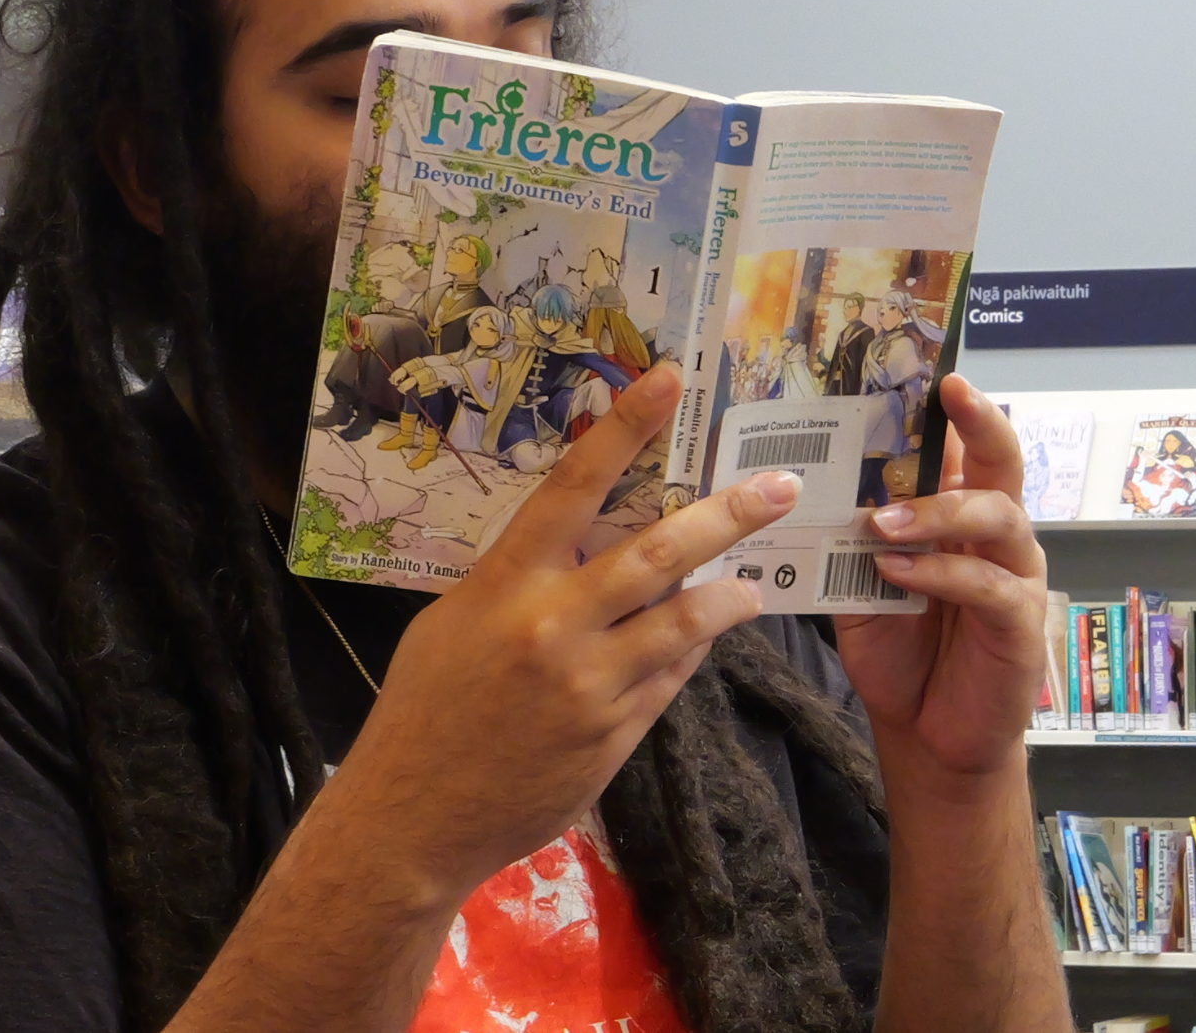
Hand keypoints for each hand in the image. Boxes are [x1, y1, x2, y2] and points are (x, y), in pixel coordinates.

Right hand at [321, 363, 798, 902]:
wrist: (416, 815)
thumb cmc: (427, 706)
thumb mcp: (456, 620)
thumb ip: (521, 580)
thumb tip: (585, 545)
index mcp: (506, 582)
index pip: (574, 487)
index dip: (624, 428)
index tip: (667, 380)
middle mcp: (555, 624)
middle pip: (658, 551)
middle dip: (727, 515)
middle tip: (778, 489)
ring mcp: (592, 683)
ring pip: (685, 621)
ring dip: (730, 594)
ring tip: (757, 581)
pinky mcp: (615, 734)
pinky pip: (670, 678)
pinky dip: (690, 650)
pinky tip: (701, 636)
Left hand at [832, 373, 1046, 784]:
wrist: (928, 731)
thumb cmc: (901, 648)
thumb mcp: (861, 583)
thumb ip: (851, 537)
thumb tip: (809, 481)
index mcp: (961, 516)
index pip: (966, 448)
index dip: (956, 410)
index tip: (937, 373)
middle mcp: (997, 536)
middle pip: (1005, 463)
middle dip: (982, 422)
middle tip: (951, 394)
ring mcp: (1015, 577)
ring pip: (997, 517)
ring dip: (938, 510)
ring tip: (882, 522)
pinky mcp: (1019, 624)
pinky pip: (987, 585)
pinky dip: (940, 573)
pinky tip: (897, 574)